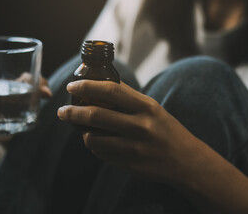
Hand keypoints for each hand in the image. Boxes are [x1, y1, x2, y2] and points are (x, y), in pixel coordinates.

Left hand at [57, 80, 199, 183]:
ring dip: (83, 133)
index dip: (87, 86)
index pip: (111, 91)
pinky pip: (102, 154)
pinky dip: (95, 147)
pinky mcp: (130, 165)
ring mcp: (135, 148)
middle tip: (61, 111)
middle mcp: (141, 126)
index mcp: (147, 107)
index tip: (72, 86)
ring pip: (94, 139)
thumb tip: (100, 82)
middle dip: (73, 112)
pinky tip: (99, 143)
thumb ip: (128, 97)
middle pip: (96, 116)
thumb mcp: (152, 108)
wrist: (186, 161)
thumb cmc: (166, 129)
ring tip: (82, 129)